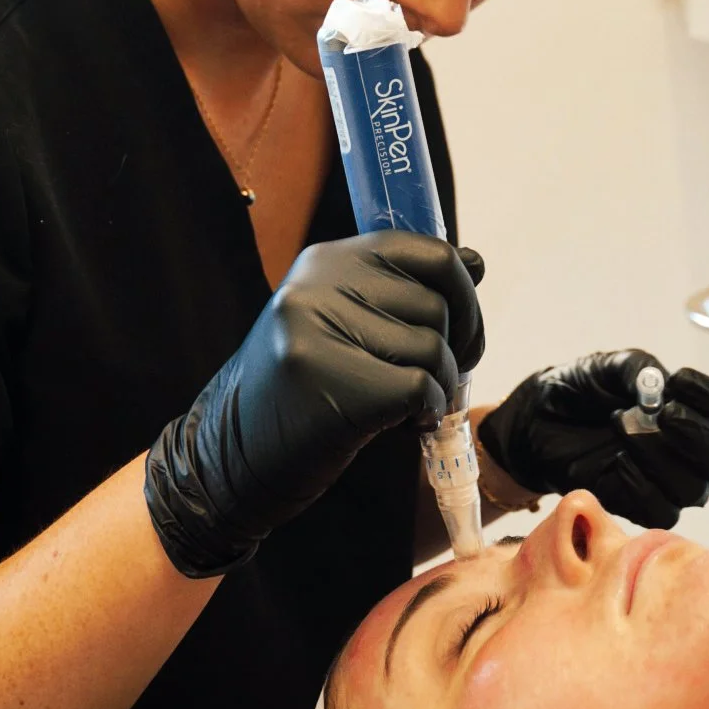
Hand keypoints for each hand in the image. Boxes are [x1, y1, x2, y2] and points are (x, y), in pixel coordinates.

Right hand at [145, 232, 484, 576]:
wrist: (232, 456)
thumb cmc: (301, 393)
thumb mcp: (344, 324)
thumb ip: (402, 292)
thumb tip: (476, 261)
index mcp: (326, 261)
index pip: (430, 252)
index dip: (462, 294)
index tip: (459, 334)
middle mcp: (318, 284)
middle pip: (438, 305)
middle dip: (457, 350)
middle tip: (432, 381)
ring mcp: (317, 330)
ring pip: (433, 347)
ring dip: (438, 388)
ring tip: (404, 408)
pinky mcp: (329, 382)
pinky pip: (420, 387)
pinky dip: (426, 413)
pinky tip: (401, 425)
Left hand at [477, 349, 708, 529]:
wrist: (536, 422)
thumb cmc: (579, 392)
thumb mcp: (605, 366)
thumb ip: (634, 369)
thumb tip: (655, 383)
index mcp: (694, 411)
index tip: (680, 381)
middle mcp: (692, 452)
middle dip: (698, 436)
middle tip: (664, 415)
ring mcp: (669, 483)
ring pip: (692, 487)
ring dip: (657, 455)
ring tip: (620, 427)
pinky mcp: (640, 506)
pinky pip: (657, 508)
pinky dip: (635, 481)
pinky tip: (613, 460)